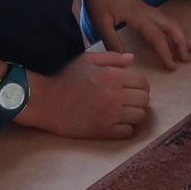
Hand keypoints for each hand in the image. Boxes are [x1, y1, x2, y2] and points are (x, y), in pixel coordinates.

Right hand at [21, 52, 148, 139]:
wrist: (46, 102)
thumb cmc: (65, 78)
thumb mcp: (87, 60)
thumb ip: (112, 57)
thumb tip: (132, 58)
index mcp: (113, 76)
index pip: (144, 82)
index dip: (140, 84)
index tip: (131, 87)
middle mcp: (115, 96)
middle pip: (145, 100)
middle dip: (139, 98)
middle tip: (128, 100)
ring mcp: (111, 115)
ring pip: (140, 116)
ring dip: (134, 113)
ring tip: (123, 111)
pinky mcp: (104, 131)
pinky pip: (128, 132)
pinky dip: (125, 128)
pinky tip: (116, 122)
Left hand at [86, 0, 190, 70]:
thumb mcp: (101, 22)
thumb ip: (112, 41)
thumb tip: (125, 59)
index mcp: (138, 16)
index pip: (157, 36)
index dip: (165, 52)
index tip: (171, 66)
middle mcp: (146, 11)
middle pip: (171, 26)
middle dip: (181, 42)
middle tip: (187, 58)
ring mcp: (146, 8)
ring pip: (169, 21)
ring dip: (180, 34)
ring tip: (190, 48)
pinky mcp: (142, 7)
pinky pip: (163, 18)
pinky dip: (172, 28)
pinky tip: (173, 35)